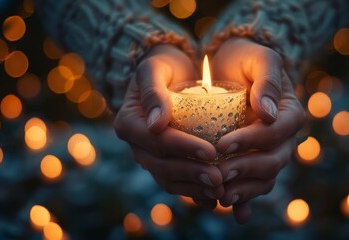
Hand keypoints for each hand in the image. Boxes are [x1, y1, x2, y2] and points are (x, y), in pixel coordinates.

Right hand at [114, 45, 223, 202]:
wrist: (168, 77)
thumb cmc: (163, 67)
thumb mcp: (155, 69)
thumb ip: (153, 92)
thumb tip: (155, 124)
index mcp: (129, 124)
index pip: (157, 141)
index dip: (183, 149)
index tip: (211, 150)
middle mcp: (137, 146)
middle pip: (162, 167)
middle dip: (191, 174)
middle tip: (219, 178)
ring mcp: (151, 158)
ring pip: (170, 180)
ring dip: (194, 189)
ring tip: (220, 190)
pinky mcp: (165, 164)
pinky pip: (178, 183)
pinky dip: (195, 193)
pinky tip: (214, 199)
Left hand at [207, 38, 305, 222]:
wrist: (234, 69)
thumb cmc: (247, 60)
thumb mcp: (259, 59)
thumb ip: (267, 80)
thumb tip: (269, 113)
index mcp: (290, 114)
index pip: (276, 133)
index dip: (252, 141)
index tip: (223, 144)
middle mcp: (284, 138)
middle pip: (273, 161)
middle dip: (246, 169)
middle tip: (218, 174)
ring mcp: (271, 153)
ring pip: (265, 179)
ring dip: (245, 190)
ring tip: (221, 196)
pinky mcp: (254, 163)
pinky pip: (254, 185)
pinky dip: (246, 202)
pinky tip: (235, 214)